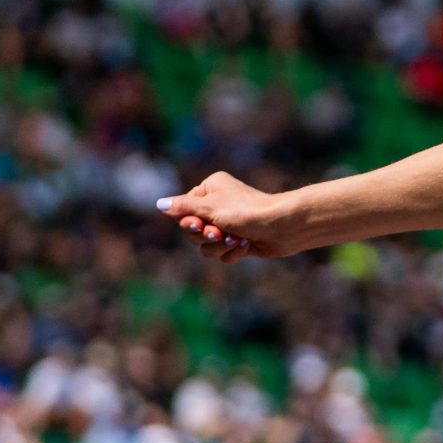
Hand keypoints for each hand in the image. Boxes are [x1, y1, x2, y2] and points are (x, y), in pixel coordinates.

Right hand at [156, 172, 292, 262]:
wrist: (283, 227)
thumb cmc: (247, 211)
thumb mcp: (210, 207)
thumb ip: (183, 207)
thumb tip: (159, 204)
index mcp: (210, 189)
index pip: (183, 211)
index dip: (189, 222)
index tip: (199, 224)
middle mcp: (218, 205)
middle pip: (193, 231)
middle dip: (206, 236)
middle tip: (219, 232)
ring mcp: (228, 224)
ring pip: (206, 246)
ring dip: (220, 246)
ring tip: (237, 239)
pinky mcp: (239, 241)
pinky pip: (223, 253)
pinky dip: (233, 252)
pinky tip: (246, 245)